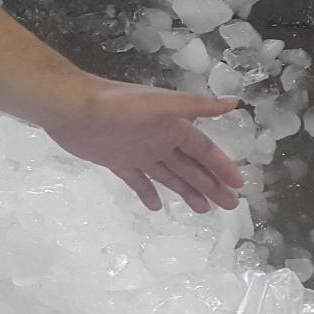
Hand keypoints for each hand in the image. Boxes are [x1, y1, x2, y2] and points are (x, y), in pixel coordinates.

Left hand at [41, 80, 243, 213]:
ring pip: (169, 176)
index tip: (239, 187)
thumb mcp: (161, 103)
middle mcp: (160, 140)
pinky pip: (137, 181)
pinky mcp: (117, 161)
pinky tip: (157, 207)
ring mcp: (139, 152)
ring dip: (186, 191)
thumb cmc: (118, 104)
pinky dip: (147, 193)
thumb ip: (196, 106)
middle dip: (211, 185)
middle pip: (192, 167)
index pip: (205, 151)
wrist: (74, 108)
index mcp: (174, 127)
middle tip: (229, 206)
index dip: (222, 168)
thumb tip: (235, 103)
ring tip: (203, 210)